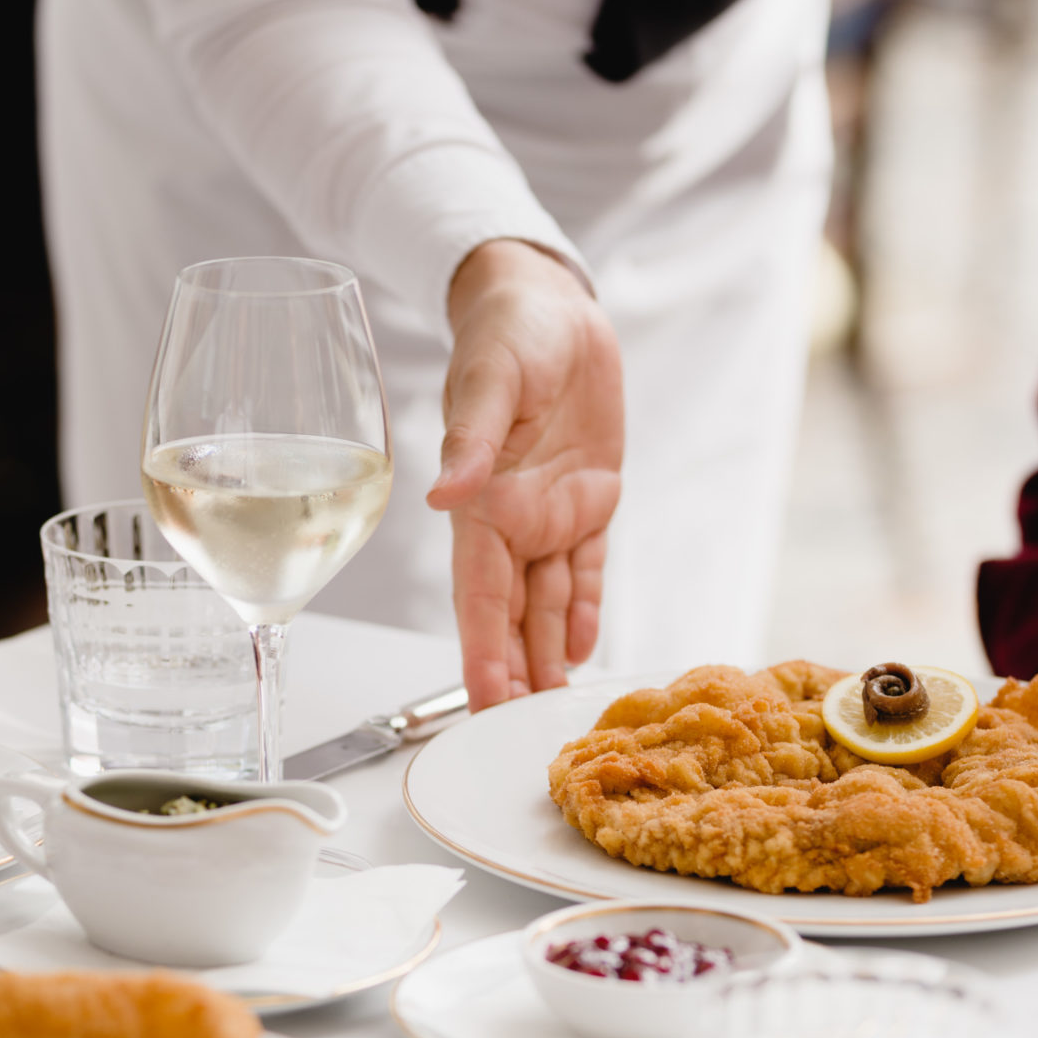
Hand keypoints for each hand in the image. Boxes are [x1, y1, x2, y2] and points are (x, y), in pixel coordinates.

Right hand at [428, 239, 623, 710]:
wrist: (550, 304)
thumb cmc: (509, 334)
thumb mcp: (492, 383)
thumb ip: (472, 444)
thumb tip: (444, 497)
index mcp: (483, 505)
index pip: (480, 596)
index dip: (483, 651)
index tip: (486, 701)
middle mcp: (514, 521)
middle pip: (513, 615)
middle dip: (516, 673)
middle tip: (521, 733)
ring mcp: (552, 515)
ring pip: (549, 602)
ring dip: (549, 654)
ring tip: (553, 710)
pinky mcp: (592, 499)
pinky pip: (589, 568)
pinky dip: (585, 607)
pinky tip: (582, 649)